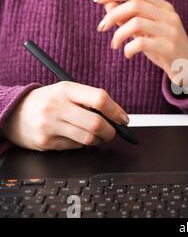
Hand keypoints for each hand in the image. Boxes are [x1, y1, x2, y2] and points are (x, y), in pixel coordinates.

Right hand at [2, 82, 128, 150]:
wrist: (14, 113)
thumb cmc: (48, 101)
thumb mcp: (66, 92)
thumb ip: (90, 100)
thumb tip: (118, 116)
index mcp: (66, 89)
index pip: (99, 99)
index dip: (116, 111)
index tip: (123, 119)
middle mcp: (57, 106)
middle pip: (96, 123)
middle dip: (111, 131)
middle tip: (114, 132)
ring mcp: (50, 125)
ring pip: (88, 138)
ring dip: (98, 140)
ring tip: (96, 135)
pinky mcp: (46, 142)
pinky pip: (75, 146)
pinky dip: (82, 144)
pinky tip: (75, 136)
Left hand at [94, 0, 187, 84]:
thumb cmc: (165, 50)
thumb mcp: (147, 32)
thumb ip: (129, 18)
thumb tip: (108, 4)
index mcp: (164, 7)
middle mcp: (169, 16)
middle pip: (134, 4)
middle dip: (112, 15)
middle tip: (102, 27)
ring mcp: (171, 31)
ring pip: (136, 23)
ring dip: (118, 34)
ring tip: (114, 44)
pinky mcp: (170, 48)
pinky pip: (141, 43)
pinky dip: (128, 48)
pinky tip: (128, 54)